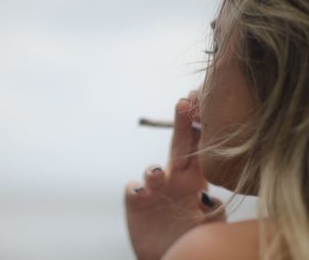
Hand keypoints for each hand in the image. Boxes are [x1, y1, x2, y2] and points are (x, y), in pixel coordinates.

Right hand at [125, 91, 224, 259]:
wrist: (168, 256)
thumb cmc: (191, 238)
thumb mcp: (209, 226)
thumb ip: (214, 210)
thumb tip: (210, 198)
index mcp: (195, 181)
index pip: (201, 151)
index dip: (204, 130)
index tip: (209, 107)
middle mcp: (175, 180)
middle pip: (179, 148)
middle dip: (182, 125)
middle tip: (185, 102)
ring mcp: (154, 190)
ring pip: (153, 170)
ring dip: (155, 168)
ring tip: (158, 174)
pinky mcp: (136, 203)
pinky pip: (133, 190)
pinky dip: (136, 189)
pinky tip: (142, 193)